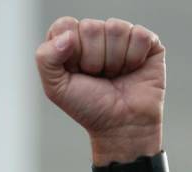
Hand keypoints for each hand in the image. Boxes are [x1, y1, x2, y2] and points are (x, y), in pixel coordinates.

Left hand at [35, 17, 164, 162]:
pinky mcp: (146, 41)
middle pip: (90, 27)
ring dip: (113, 61)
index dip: (70, 51)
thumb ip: (46, 59)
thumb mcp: (56, 88)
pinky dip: (134, 58)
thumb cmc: (89, 107)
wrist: (121, 126)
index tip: (76, 72)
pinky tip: (132, 70)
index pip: (65, 25)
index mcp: (71, 41)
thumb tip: (67, 36)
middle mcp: (96, 34)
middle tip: (98, 77)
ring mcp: (121, 35)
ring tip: (114, 75)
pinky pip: (139, 35)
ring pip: (115, 28)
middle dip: (92, 59)